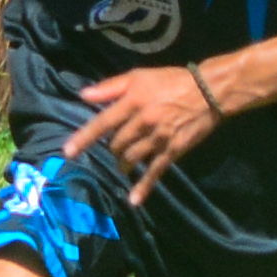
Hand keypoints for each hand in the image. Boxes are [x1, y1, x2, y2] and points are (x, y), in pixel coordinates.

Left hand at [64, 68, 218, 207]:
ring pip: (131, 158)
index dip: (84, 138)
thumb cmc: (171, 81)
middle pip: (116, 144)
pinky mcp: (172, 150)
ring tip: (122, 163)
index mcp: (133, 101)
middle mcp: (143, 121)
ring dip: (122, 164)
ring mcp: (158, 138)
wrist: (208, 91)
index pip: (102, 123)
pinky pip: (155, 172)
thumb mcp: (139, 76)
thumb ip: (111, 87)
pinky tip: (134, 200)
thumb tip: (84, 95)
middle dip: (111, 148)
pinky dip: (143, 187)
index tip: (68, 152)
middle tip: (114, 147)